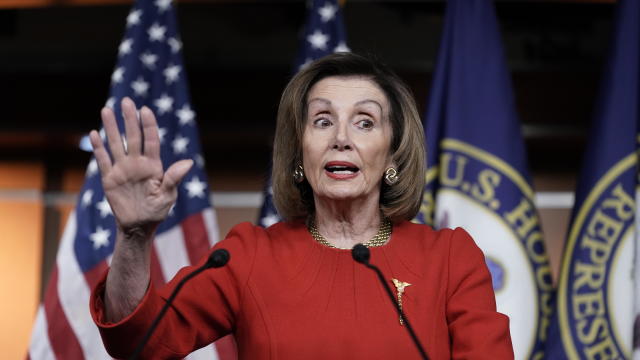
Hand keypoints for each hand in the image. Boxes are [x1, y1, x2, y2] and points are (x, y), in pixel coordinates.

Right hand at [90, 97, 192, 236]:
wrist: (138, 226)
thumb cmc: (157, 211)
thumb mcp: (168, 196)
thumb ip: (173, 179)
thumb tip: (188, 163)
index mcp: (153, 165)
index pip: (151, 140)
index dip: (148, 125)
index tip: (145, 110)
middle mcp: (137, 163)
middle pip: (133, 136)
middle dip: (129, 119)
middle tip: (126, 101)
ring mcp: (122, 169)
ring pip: (116, 144)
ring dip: (111, 127)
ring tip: (107, 109)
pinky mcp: (109, 178)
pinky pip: (103, 160)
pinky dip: (98, 148)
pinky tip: (94, 133)